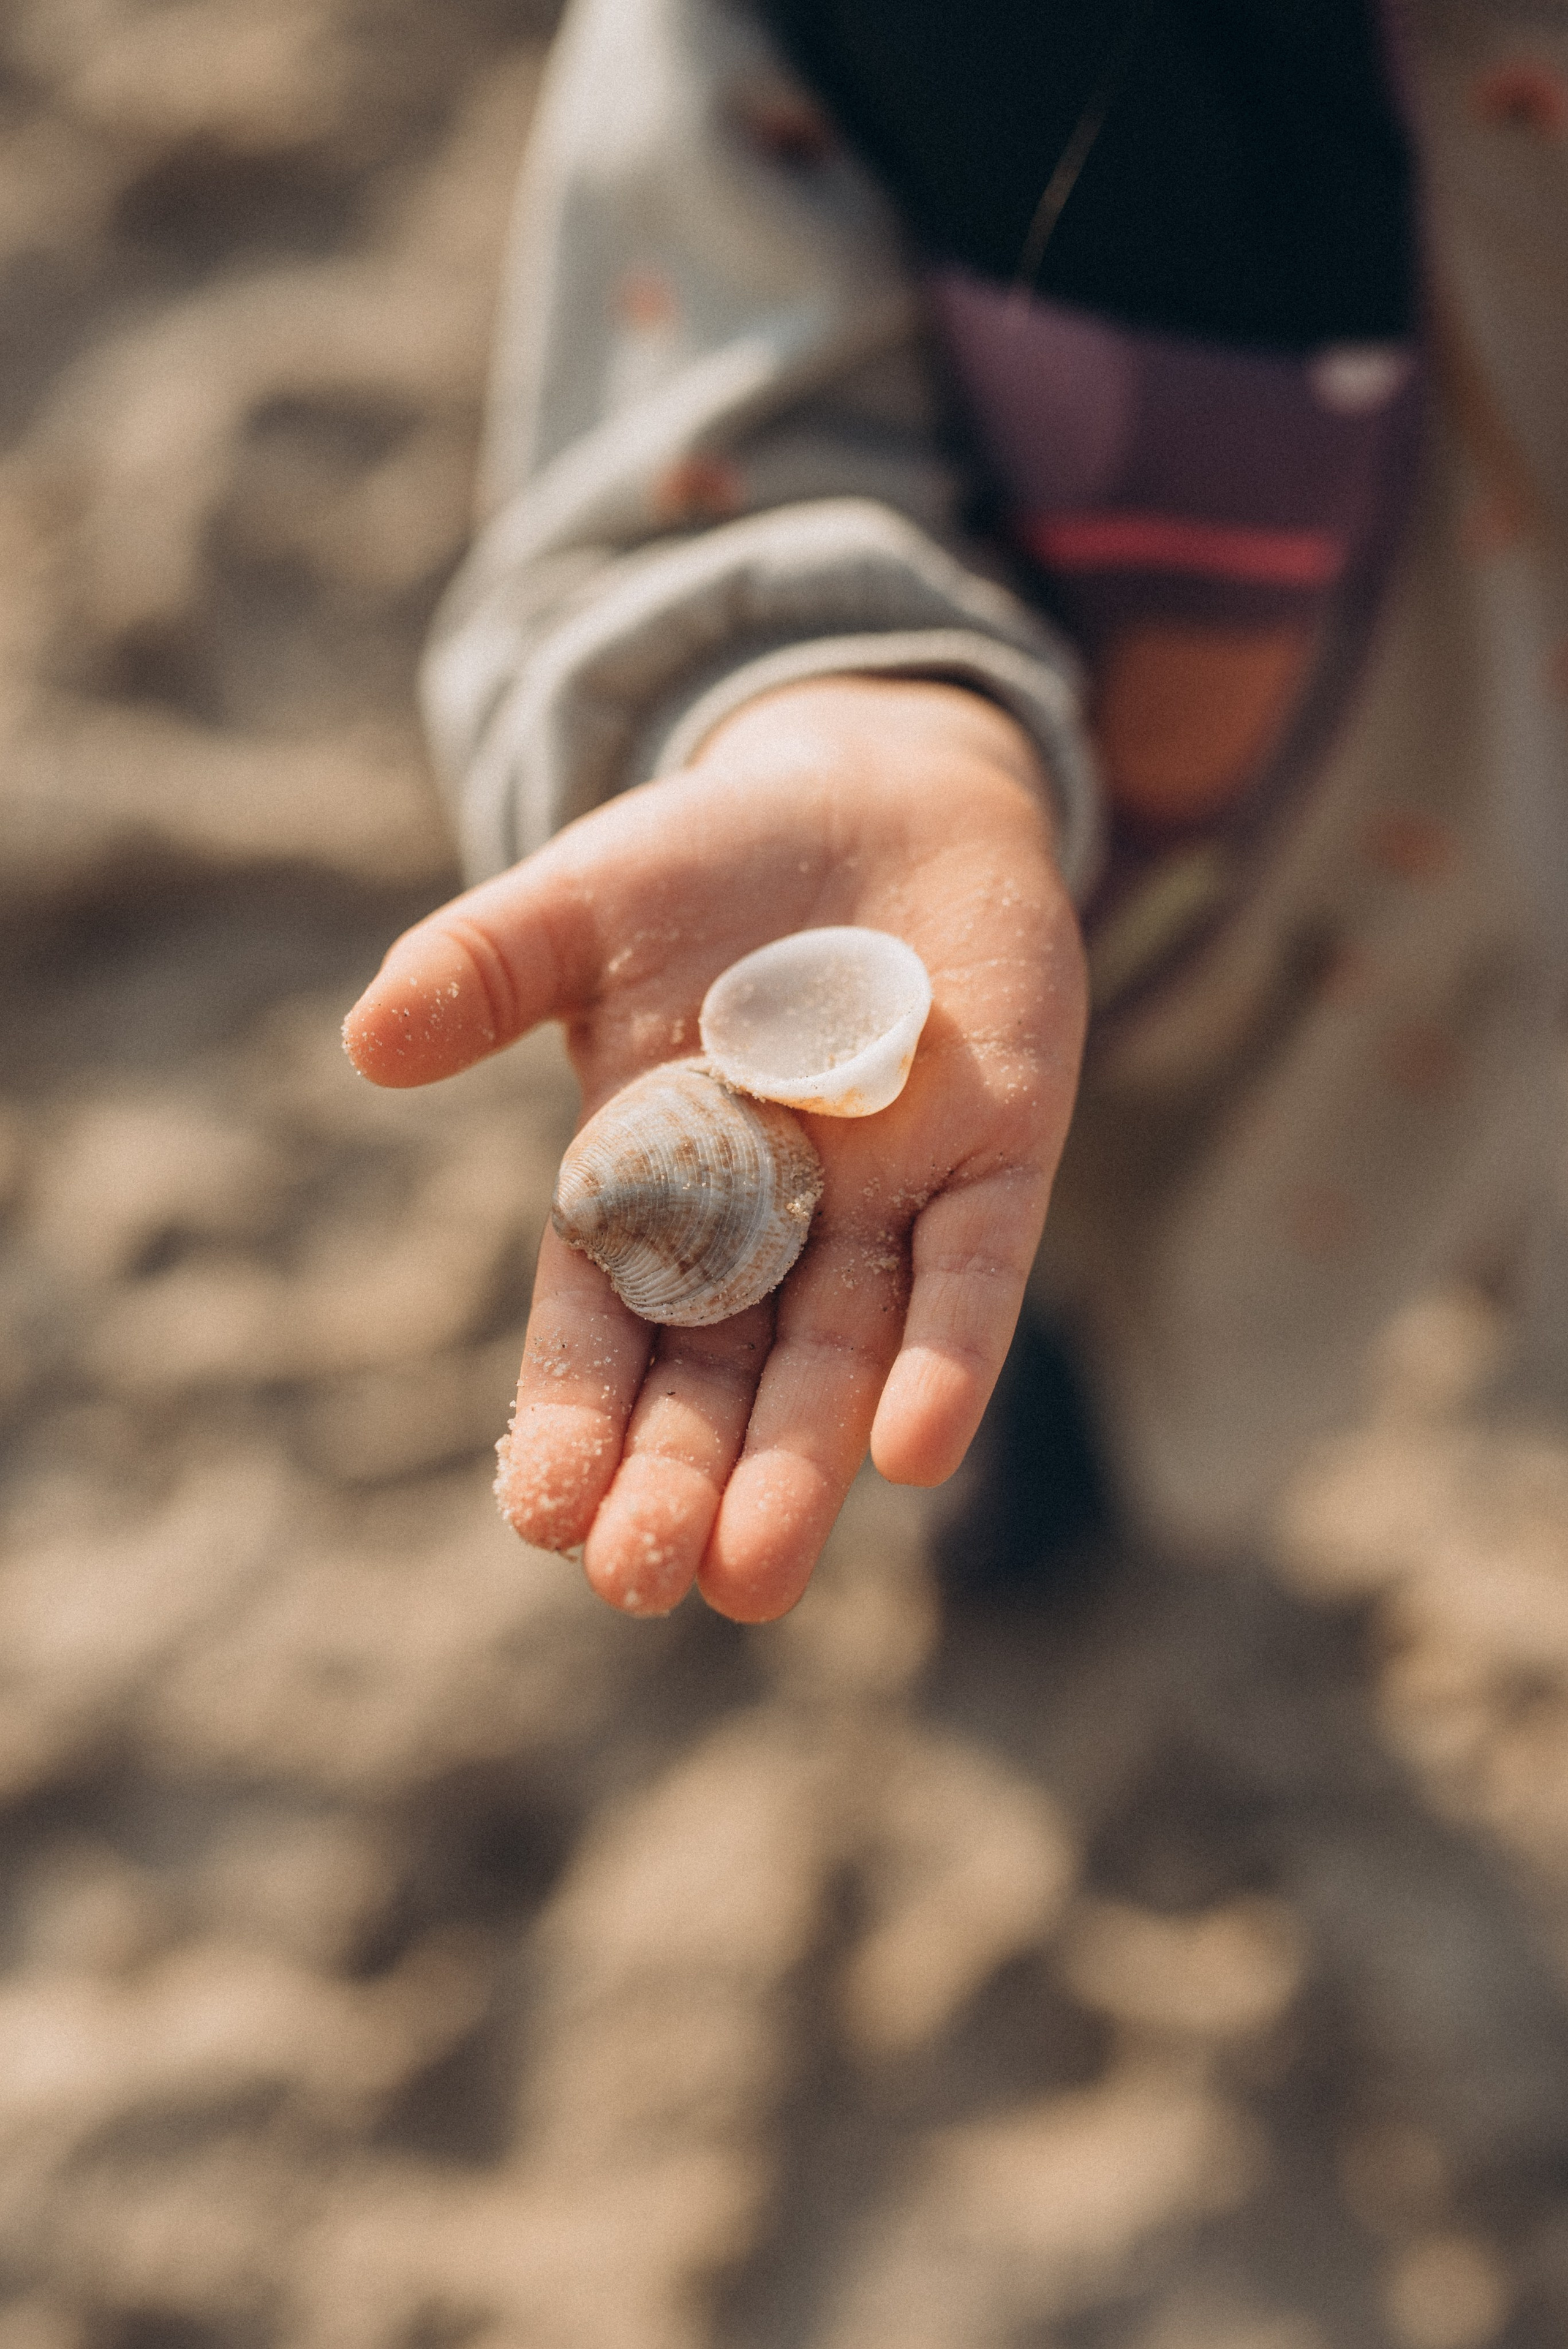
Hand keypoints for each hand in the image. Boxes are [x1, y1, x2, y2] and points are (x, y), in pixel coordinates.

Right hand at [343, 677, 1087, 1620]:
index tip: (541, 1512)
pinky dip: (946, 1356)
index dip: (575, 1413)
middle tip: (645, 1582)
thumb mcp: (585, 902)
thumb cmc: (716, 861)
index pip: (604, 1323)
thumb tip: (369, 1044)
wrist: (889, 794)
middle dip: (683, 1476)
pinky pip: (971, 1275)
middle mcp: (768, 1220)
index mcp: (652, 1179)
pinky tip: (915, 1452)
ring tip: (754, 1577)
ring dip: (804, 1463)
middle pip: (719, 1374)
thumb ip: (485, 966)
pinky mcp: (997, 1159)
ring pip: (840, 1356)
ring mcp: (885, 1200)